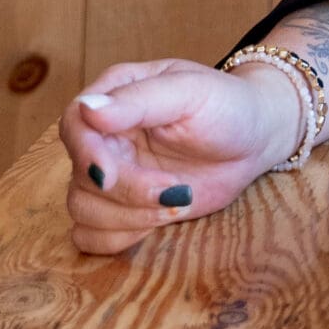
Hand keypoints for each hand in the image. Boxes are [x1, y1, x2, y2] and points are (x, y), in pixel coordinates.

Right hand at [60, 58, 303, 256]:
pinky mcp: (122, 205)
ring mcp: (112, 171)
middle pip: (81, 176)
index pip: (74, 124)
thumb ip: (140, 100)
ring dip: (127, 217)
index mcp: (116, 94)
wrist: (253, 139)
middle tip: (174, 191)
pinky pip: (91, 234)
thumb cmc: (227, 105)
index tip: (110, 177)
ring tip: (176, 203)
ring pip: (82, 209)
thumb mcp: (191, 92)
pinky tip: (157, 221)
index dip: (86, 155)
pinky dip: (119, 237)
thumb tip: (89, 109)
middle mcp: (105, 134)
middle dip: (126, 193)